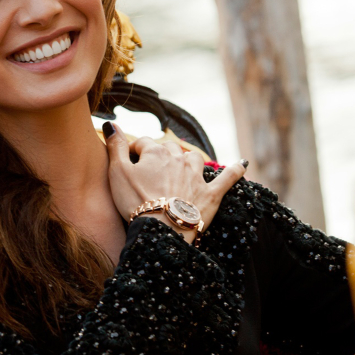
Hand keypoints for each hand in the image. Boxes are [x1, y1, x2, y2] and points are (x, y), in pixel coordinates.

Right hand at [104, 122, 247, 244]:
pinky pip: (228, 177)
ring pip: (193, 158)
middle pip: (168, 149)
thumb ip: (115, 146)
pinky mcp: (212, 193)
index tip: (128, 163)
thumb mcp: (117, 173)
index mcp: (155, 152)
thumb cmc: (135, 201)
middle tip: (149, 172)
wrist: (161, 230)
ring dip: (187, 160)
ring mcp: (197, 175)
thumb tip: (112, 124)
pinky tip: (242, 163)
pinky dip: (235, 170)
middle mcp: (178, 158)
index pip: (142, 142)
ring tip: (180, 169)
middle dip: (159, 156)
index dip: (133, 151)